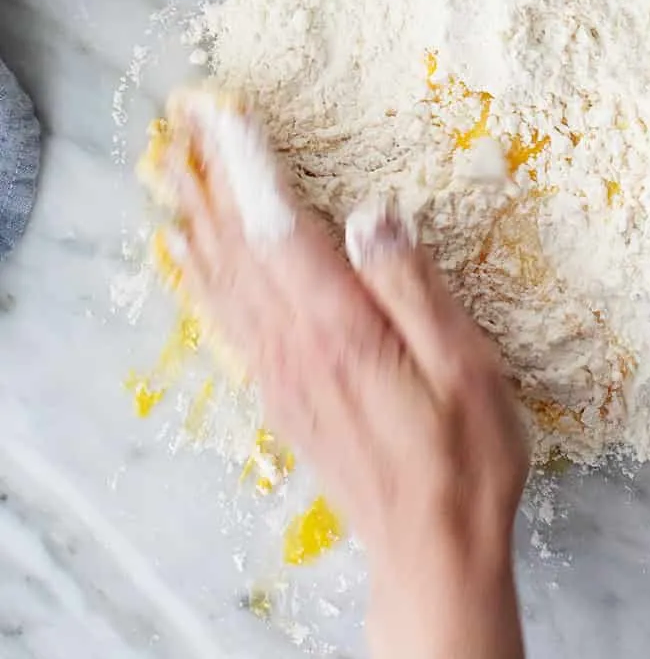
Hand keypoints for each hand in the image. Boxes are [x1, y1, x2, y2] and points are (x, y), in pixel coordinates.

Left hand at [160, 95, 528, 658]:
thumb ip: (411, 284)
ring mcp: (282, 374)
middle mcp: (296, 346)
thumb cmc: (464, 453)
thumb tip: (371, 214)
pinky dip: (204, 277)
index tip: (224, 115)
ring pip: (223, 282)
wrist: (432, 547)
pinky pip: (228, 320)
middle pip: (236, 249)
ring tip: (172, 174)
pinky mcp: (283, 395)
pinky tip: (195, 261)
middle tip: (181, 126)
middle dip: (207, 180)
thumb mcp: (464, 363)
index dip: (250, 166)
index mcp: (341, 328)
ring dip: (196, 221)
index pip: (280, 228)